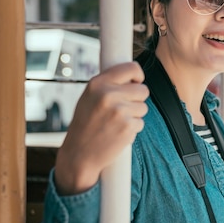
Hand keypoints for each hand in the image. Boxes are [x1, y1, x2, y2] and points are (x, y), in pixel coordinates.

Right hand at [54, 62, 148, 194]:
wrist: (79, 154)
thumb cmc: (85, 124)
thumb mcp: (90, 97)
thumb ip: (109, 84)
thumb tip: (134, 76)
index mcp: (98, 83)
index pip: (131, 68)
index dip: (138, 76)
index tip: (137, 82)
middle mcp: (108, 94)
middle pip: (143, 89)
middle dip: (137, 99)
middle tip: (122, 109)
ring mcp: (119, 111)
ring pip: (144, 107)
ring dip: (135, 115)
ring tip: (116, 122)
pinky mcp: (127, 127)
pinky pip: (141, 122)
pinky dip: (133, 128)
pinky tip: (117, 133)